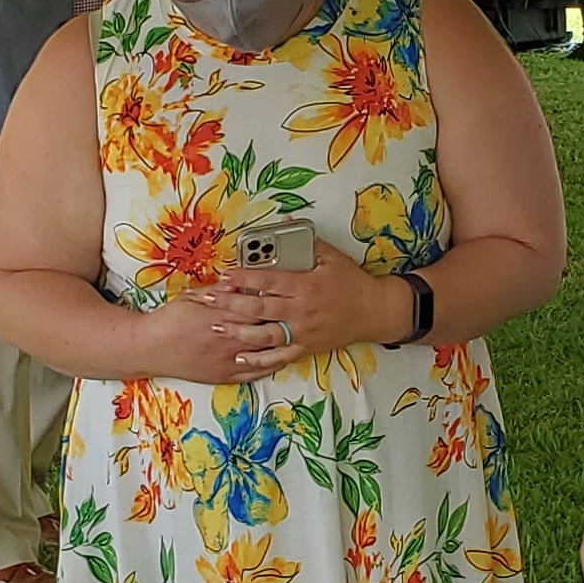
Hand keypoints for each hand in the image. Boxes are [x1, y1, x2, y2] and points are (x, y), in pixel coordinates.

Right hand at [138, 289, 290, 384]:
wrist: (150, 347)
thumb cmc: (169, 320)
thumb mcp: (193, 296)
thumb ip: (218, 290)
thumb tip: (237, 281)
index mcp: (223, 316)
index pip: (260, 306)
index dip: (277, 299)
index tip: (290, 293)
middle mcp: (230, 339)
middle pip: (269, 329)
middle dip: (287, 321)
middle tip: (302, 313)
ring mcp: (229, 360)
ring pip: (267, 353)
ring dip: (286, 345)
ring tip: (302, 336)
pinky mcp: (224, 376)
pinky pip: (255, 373)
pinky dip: (272, 365)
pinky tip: (283, 358)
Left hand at [198, 260, 403, 371]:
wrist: (373, 312)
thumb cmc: (352, 283)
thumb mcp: (332, 256)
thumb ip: (306, 241)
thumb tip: (286, 223)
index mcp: (306, 285)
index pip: (269, 281)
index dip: (244, 277)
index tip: (225, 274)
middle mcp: (301, 311)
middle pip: (259, 308)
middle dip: (231, 302)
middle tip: (209, 297)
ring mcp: (302, 332)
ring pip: (264, 334)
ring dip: (237, 331)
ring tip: (216, 325)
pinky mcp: (306, 347)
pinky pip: (279, 357)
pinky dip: (259, 359)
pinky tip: (240, 356)